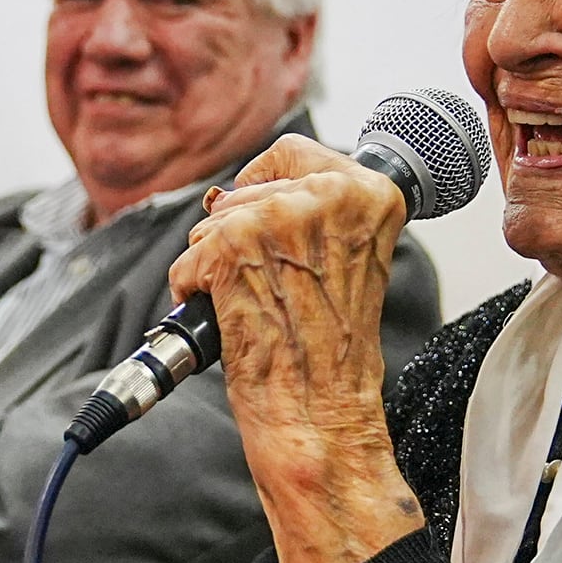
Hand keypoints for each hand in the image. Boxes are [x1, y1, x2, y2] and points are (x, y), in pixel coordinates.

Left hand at [169, 134, 422, 562]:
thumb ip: (319, 216)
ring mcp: (279, 217)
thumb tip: (252, 192)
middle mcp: (330, 195)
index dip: (264, 182)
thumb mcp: (348, 262)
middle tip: (263, 284)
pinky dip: (192, 289)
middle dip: (234, 231)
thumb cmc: (331, 353)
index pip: (293, 151)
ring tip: (252, 305)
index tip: (262, 212)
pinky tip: (228, 316)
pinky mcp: (234, 245)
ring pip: (212, 221)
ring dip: (214, 262)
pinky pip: (189, 257)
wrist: (320, 411)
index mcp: (371, 193)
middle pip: (244, 185)